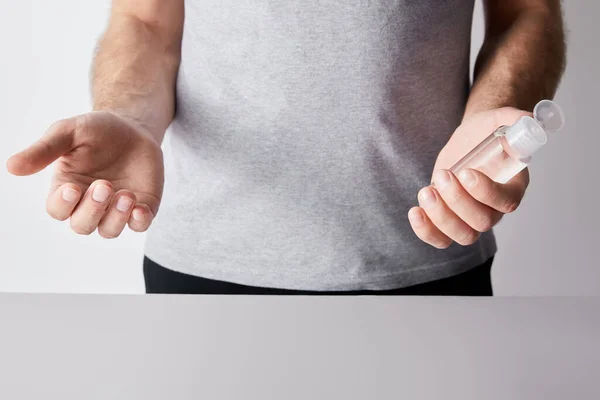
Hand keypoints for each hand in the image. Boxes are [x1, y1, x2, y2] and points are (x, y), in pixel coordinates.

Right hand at [7, 111, 163, 237]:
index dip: (63, 204)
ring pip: (109, 230)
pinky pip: (139, 225)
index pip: (57, 210)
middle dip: (92, 209)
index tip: (73, 187)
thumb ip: (44, 150)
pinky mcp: (141, 207)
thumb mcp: (69, 132)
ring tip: (126, 195)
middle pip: (82, 225)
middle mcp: (89, 205)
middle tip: (104, 186)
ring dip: (116, 217)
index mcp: (67, 189)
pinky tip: (140, 208)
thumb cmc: (97, 130)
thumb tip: (11, 167)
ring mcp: (116, 209)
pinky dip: (139, 221)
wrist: (133, 128)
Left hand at [408, 107, 530, 248]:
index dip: (485, 192)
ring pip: (463, 235)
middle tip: (443, 174)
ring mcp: (472, 218)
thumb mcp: (499, 119)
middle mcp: (495, 208)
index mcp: (512, 186)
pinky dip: (426, 231)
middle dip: (457, 200)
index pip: (506, 202)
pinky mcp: (450, 220)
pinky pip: (441, 239)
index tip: (466, 172)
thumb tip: (527, 120)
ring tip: (426, 191)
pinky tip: (415, 211)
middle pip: (482, 221)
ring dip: (441, 217)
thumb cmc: (486, 132)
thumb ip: (515, 118)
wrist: (469, 141)